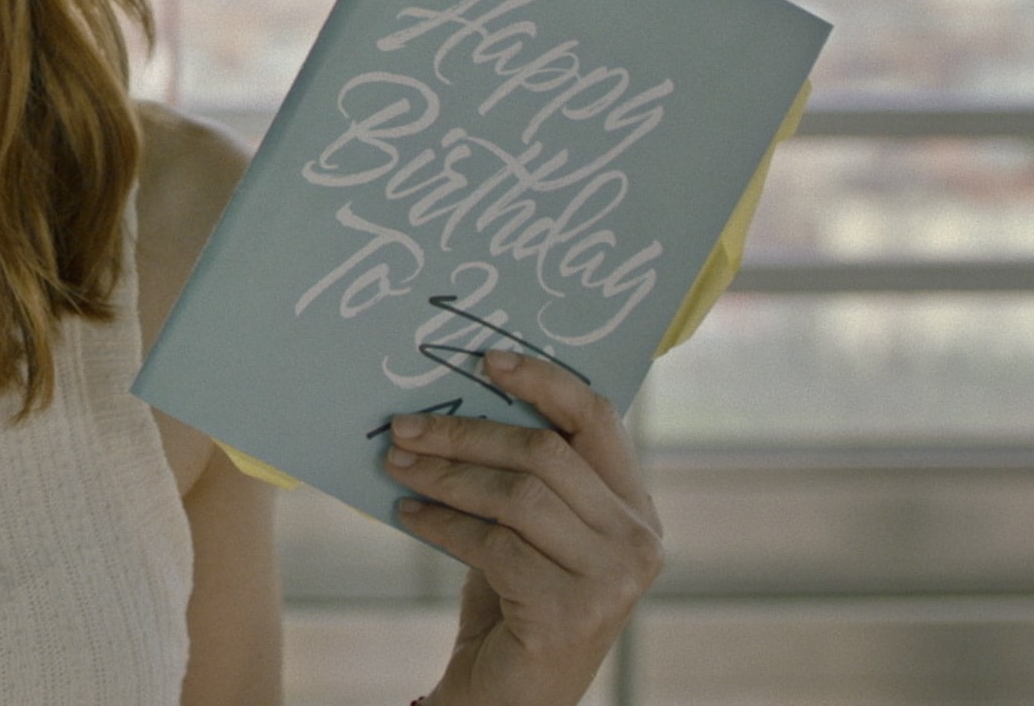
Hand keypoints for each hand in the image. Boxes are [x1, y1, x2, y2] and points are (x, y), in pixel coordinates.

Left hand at [385, 350, 661, 705]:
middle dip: (466, 433)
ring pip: (518, 496)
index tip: (486, 360)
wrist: (511, 698)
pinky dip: (443, 524)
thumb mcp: (527, 530)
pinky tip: (410, 515)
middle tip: (404, 426)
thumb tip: (454, 403)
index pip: (597, 420)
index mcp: (635, 508)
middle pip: (546, 453)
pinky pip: (494, 546)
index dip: (543, 381)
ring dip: (446, 475)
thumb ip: (522, 475)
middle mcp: (637, 541)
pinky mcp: (571, 612)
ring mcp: (611, 580)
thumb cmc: (515, 604)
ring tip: (397, 465)